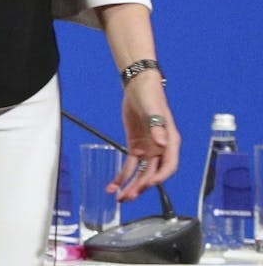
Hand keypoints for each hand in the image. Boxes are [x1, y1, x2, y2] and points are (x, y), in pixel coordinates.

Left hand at [110, 73, 177, 201]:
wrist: (138, 87)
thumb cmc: (151, 96)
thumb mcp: (154, 109)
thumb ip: (157, 126)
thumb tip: (161, 141)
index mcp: (170, 141)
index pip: (169, 165)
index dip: (160, 176)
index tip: (149, 183)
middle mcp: (160, 149)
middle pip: (152, 173)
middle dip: (141, 186)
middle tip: (129, 196)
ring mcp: (148, 149)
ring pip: (141, 173)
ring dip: (131, 185)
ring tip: (120, 197)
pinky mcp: (136, 147)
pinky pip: (130, 165)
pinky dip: (122, 175)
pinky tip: (114, 185)